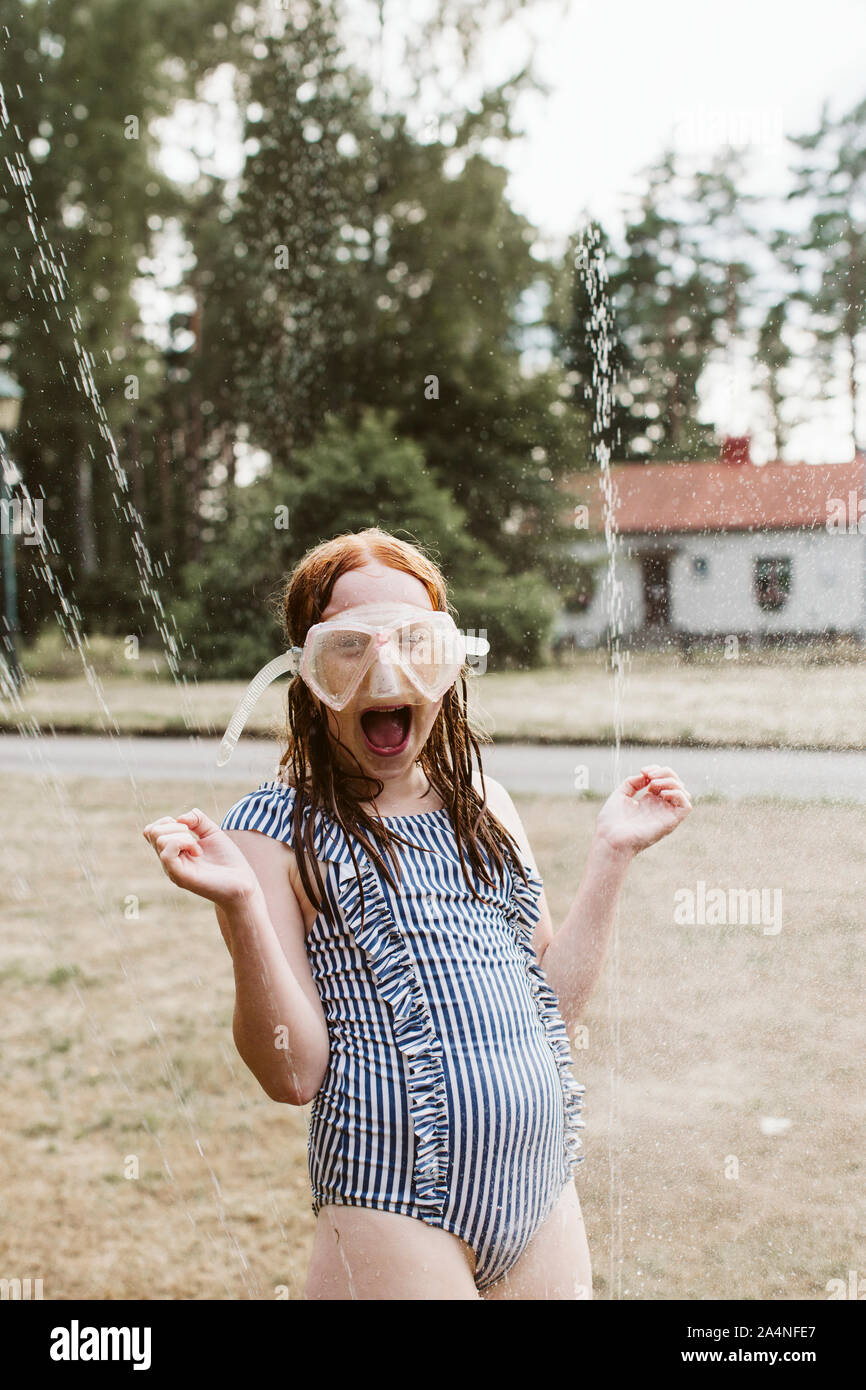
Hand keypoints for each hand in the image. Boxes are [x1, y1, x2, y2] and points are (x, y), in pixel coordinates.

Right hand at [142, 809, 261, 906]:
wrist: (241, 883)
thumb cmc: (227, 860)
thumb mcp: (212, 831)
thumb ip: (197, 819)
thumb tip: (179, 817)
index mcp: (172, 851)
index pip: (151, 831)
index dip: (167, 821)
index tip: (188, 828)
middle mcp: (169, 861)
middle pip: (151, 832)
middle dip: (174, 825)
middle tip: (193, 837)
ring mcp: (172, 869)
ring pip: (159, 839)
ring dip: (182, 835)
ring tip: (198, 848)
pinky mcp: (179, 876)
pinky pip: (167, 853)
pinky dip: (184, 843)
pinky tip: (198, 852)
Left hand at [594, 764, 691, 856]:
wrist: (609, 838)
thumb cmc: (611, 821)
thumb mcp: (621, 794)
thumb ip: (633, 782)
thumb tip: (647, 776)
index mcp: (649, 801)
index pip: (665, 780)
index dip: (658, 770)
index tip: (643, 770)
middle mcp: (660, 807)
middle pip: (677, 784)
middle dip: (666, 773)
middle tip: (649, 775)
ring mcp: (665, 815)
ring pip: (684, 793)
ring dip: (672, 782)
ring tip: (653, 784)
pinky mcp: (670, 823)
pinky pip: (686, 806)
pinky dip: (678, 794)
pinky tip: (662, 793)